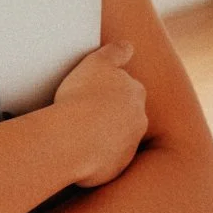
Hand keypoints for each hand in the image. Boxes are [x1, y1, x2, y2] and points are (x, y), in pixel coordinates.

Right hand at [54, 41, 147, 187]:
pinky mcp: (116, 167)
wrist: (74, 138)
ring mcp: (129, 145)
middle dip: (110, 111)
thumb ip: (115, 53)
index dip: (109, 86)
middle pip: (126, 112)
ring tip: (78, 130)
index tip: (95, 89)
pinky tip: (76, 148)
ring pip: (117, 136)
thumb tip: (129, 46)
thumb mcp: (97, 63)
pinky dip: (95, 154)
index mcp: (135, 93)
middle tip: (85, 109)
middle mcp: (138, 119)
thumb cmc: (82, 96)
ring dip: (103, 133)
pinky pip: (106, 158)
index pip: (127, 86)